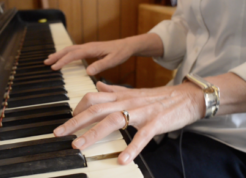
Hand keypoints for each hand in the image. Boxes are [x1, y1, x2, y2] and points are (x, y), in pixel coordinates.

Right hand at [44, 39, 134, 75]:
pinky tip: (64, 57)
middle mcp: (87, 46)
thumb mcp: (112, 61)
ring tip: (50, 59)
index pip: (73, 55)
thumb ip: (100, 65)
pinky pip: (74, 50)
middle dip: (56, 56)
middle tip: (45, 62)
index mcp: (91, 49)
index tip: (54, 68)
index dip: (62, 61)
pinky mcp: (89, 49)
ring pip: (70, 49)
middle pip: (68, 50)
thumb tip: (88, 72)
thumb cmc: (120, 53)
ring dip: (59, 54)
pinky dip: (66, 53)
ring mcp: (88, 47)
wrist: (126, 45)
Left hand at [53, 81, 204, 164]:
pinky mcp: (156, 122)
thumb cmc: (158, 96)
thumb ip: (114, 89)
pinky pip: (142, 135)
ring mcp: (141, 112)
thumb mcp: (133, 92)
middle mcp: (128, 102)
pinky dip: (132, 147)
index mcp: (122, 96)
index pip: (93, 97)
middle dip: (75, 121)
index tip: (68, 120)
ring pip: (113, 120)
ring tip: (79, 146)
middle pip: (96, 109)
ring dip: (94, 133)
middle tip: (58, 133)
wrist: (186, 96)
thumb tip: (98, 86)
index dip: (78, 108)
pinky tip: (122, 160)